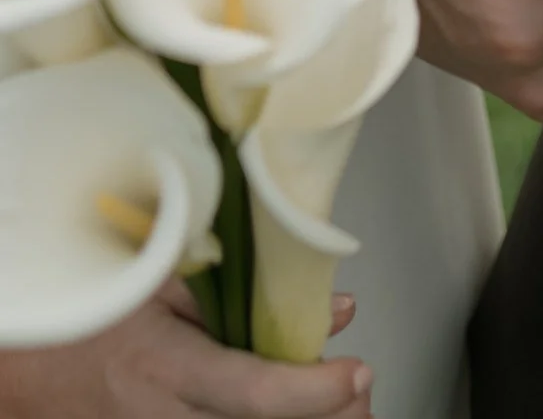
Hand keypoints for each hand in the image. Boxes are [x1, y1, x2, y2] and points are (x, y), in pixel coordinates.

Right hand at [0, 281, 373, 418]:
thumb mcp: (163, 280)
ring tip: (341, 399)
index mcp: (167, 370)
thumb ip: (246, 292)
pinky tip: (301, 405)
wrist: (41, 369)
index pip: (254, 394)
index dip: (313, 389)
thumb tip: (330, 304)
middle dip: (330, 417)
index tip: (356, 371)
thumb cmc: (100, 310)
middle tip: (358, 387)